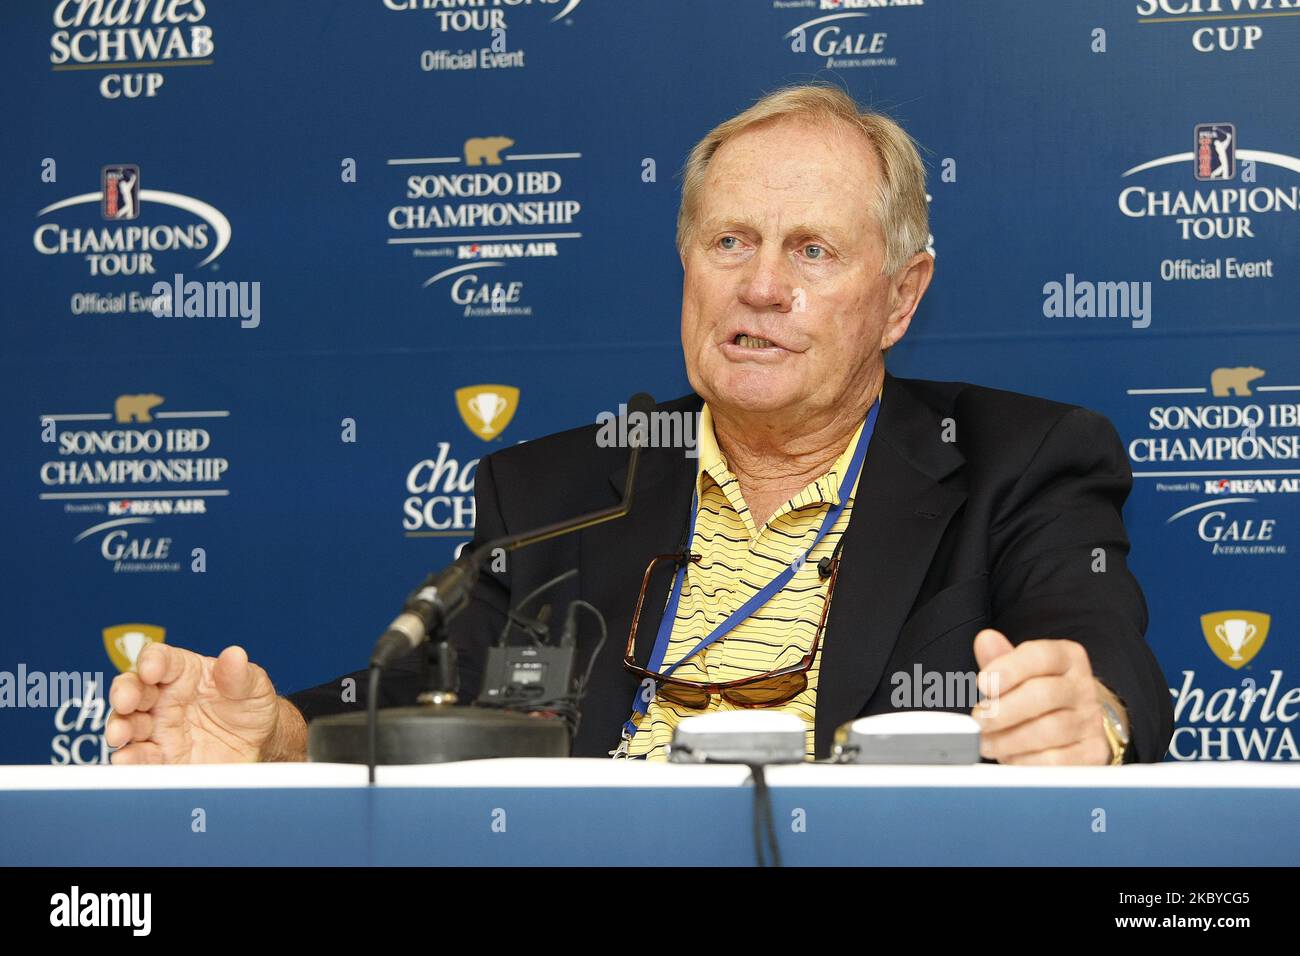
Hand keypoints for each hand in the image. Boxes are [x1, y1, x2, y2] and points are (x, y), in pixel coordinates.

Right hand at [106, 644, 303, 763]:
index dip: (152, 661)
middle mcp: (163, 698)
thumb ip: (241, 675)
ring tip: (119, 735)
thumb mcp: (254, 687)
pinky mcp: (160, 758)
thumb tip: (235, 655)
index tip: (151, 669)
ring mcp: (158, 729)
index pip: (161, 659)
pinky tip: (126, 759)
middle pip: (133, 689)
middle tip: (126, 702)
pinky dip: (129, 759)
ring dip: (119, 727)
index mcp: (184, 672)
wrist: (258, 746)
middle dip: (125, 693)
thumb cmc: (252, 706)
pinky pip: (138, 758)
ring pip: (128, 724)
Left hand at [970, 629, 1114, 764]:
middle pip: (1044, 694)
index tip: (982, 683)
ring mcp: (1091, 720)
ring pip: (1050, 730)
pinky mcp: (1093, 752)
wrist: (1077, 724)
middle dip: (1004, 710)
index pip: (1041, 656)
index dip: (1009, 668)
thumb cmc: (1039, 692)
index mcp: (1067, 657)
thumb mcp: (1020, 670)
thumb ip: (1000, 657)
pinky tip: (1010, 758)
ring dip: (1009, 739)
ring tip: (986, 742)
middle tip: (979, 720)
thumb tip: (986, 640)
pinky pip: (1058, 760)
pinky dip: (1028, 761)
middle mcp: (1083, 687)